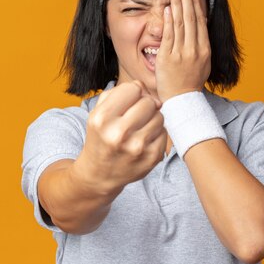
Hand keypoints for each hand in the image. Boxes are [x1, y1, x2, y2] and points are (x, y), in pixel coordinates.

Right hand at [76, 80, 166, 196]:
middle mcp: (118, 134)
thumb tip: (145, 89)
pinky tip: (144, 140)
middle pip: (148, 102)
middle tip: (134, 116)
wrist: (100, 173)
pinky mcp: (152, 158)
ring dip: (151, 119)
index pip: (132, 89)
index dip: (132, 93)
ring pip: (159, 116)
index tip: (127, 102)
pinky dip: (156, 133)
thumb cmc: (101, 137)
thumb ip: (119, 92)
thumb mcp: (99, 112)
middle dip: (144, 105)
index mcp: (102, 119)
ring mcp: (137, 148)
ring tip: (139, 128)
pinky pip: (164, 132)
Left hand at [154, 0, 210, 103]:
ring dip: (177, 3)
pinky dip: (169, 21)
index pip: (201, 21)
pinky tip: (168, 8)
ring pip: (180, 23)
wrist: (182, 101)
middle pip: (191, 18)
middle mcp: (195, 49)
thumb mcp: (202, 64)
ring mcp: (181, 53)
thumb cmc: (190, 83)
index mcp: (204, 49)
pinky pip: (169, 36)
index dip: (197, 3)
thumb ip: (200, 46)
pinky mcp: (168, 58)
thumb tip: (198, 28)